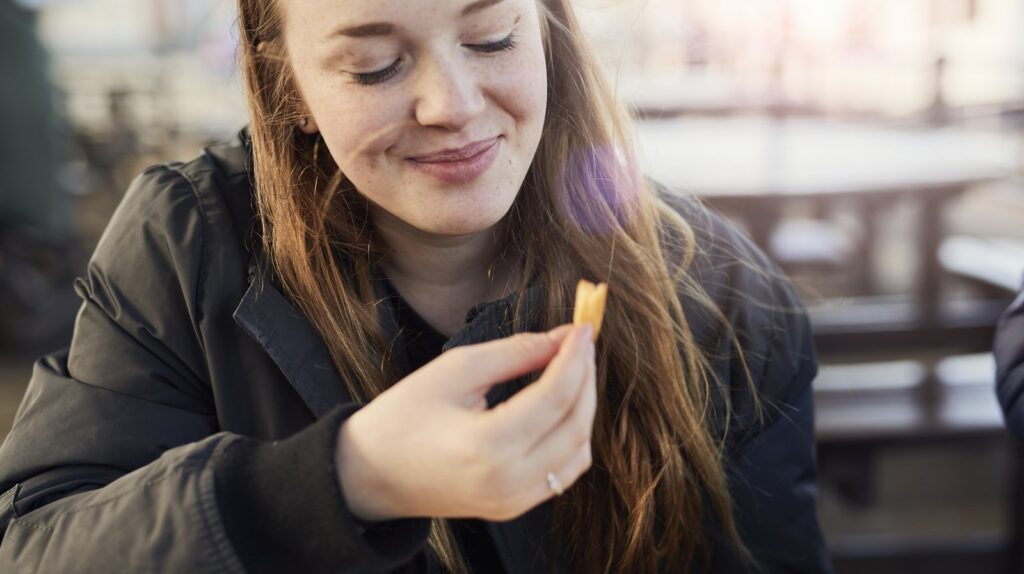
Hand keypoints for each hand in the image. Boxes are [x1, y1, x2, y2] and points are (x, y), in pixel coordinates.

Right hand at [335, 323, 596, 521]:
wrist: (372, 474)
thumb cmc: (403, 416)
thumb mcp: (455, 370)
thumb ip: (514, 353)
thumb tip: (562, 338)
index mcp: (488, 446)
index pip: (555, 396)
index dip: (575, 357)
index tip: (583, 327)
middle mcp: (509, 481)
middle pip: (575, 424)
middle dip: (585, 377)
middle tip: (580, 342)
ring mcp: (515, 501)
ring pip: (578, 450)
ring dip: (583, 406)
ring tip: (572, 369)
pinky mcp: (515, 507)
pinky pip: (565, 471)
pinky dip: (573, 435)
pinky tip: (562, 405)